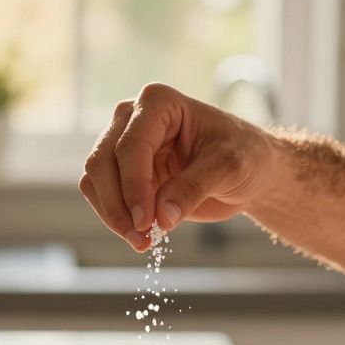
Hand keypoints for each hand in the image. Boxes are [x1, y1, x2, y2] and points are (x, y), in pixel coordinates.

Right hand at [80, 83, 275, 250]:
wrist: (250, 171)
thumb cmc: (245, 156)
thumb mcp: (229, 168)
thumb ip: (193, 188)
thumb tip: (160, 217)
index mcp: (158, 103)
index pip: (131, 145)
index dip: (134, 186)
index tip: (146, 221)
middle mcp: (132, 119)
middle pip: (102, 162)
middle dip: (119, 204)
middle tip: (143, 238)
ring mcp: (123, 145)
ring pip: (94, 181)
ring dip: (113, 215)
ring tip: (143, 241)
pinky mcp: (124, 173)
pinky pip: (102, 196)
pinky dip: (116, 219)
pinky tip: (142, 236)